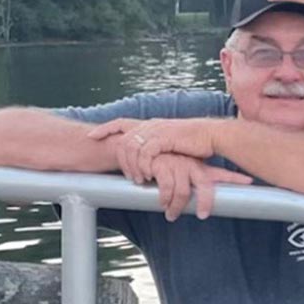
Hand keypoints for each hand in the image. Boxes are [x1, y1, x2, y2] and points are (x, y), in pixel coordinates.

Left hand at [88, 118, 218, 183]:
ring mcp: (156, 130)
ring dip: (133, 167)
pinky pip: (145, 153)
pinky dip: (144, 165)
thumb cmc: (196, 142)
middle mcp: (150, 125)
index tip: (91, 137)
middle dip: (121, 161)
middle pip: (122, 139)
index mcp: (150, 124)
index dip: (104, 129)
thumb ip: (158, 148)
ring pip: (131, 147)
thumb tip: (151, 161)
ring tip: (140, 181)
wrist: (212, 135)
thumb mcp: (172, 143)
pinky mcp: (164, 138)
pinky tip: (149, 175)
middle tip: (130, 178)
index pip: (120, 122)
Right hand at [150, 154, 251, 220]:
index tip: (250, 180)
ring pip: (183, 193)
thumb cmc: (163, 165)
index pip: (221, 173)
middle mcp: (191, 165)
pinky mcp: (163, 167)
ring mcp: (178, 165)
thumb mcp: (181, 172)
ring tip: (171, 216)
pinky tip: (161, 203)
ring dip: (176, 207)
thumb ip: (191, 185)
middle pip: (205, 186)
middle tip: (203, 216)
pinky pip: (167, 189)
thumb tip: (200, 205)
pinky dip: (164, 199)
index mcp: (199, 167)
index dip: (235, 178)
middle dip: (206, 202)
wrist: (141, 151)